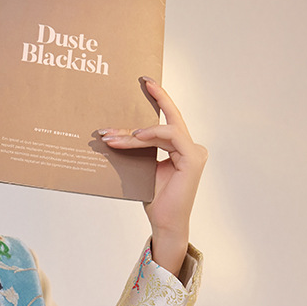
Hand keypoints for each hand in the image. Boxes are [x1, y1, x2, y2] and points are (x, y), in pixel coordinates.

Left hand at [99, 77, 207, 276]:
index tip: (145, 82)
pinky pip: (170, 137)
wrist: (164, 223)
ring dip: (135, 133)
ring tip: (113, 138)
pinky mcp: (192, 158)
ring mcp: (193, 151)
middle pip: (168, 119)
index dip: (159, 99)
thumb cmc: (153, 199)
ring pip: (162, 130)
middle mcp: (190, 147)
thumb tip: (112, 134)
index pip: (167, 119)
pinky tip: (134, 137)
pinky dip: (152, 134)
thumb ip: (136, 151)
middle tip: (141, 82)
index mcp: (179, 148)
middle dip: (156, 97)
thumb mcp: (140, 168)